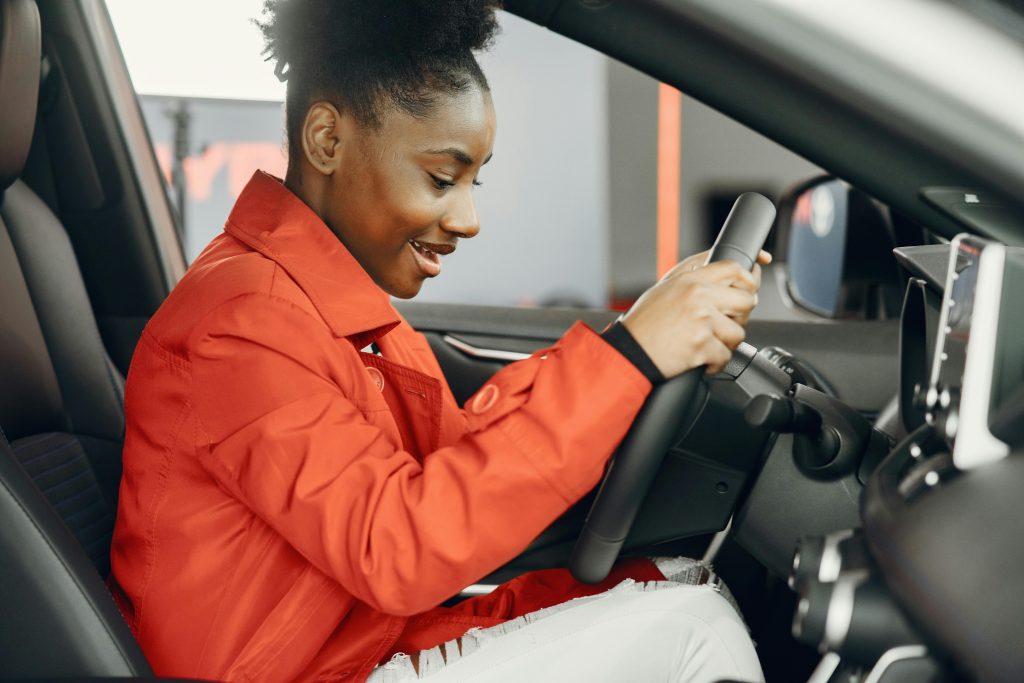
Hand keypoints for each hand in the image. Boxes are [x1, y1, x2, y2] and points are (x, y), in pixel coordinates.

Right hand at [621, 250, 771, 376]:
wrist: (630, 351)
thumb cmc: (644, 324)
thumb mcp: (665, 289)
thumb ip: (694, 277)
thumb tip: (727, 273)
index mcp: (690, 280)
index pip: (733, 267)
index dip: (749, 277)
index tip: (752, 284)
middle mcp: (697, 296)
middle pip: (746, 300)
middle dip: (740, 316)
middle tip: (724, 324)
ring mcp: (701, 320)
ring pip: (739, 332)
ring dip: (726, 343)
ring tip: (707, 343)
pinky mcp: (702, 345)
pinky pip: (725, 356)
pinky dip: (714, 363)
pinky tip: (700, 358)